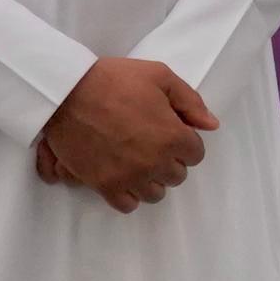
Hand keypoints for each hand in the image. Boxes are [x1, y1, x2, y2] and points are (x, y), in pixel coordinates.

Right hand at [39, 59, 219, 211]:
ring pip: (155, 194)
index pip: (195, 154)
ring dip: (151, 179)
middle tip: (153, 143)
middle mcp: (155, 162)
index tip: (170, 131)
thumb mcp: (159, 76)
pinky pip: (127, 204)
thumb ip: (190, 101)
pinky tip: (123, 176)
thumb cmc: (115, 79)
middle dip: (170, 160)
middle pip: (177, 176)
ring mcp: (130, 177)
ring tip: (138, 161)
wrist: (68, 92)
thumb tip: (211, 125)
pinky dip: (129, 194)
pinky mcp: (105, 185)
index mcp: (173, 136)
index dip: (185, 141)